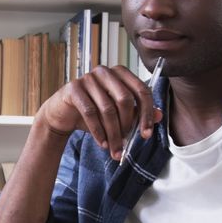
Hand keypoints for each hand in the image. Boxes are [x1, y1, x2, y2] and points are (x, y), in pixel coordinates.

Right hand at [35, 65, 163, 160]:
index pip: (141, 90)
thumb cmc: (93, 113)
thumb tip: (158, 115)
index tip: (146, 134)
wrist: (63, 114)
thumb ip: (137, 112)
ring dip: (113, 134)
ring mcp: (88, 78)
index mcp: (120, 73)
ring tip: (115, 150)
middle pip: (125, 99)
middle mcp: (105, 72)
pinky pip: (90, 112)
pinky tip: (102, 144)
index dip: (146, 113)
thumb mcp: (118, 114)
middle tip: (127, 144)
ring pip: (107, 109)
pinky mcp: (73, 88)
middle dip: (127, 126)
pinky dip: (98, 132)